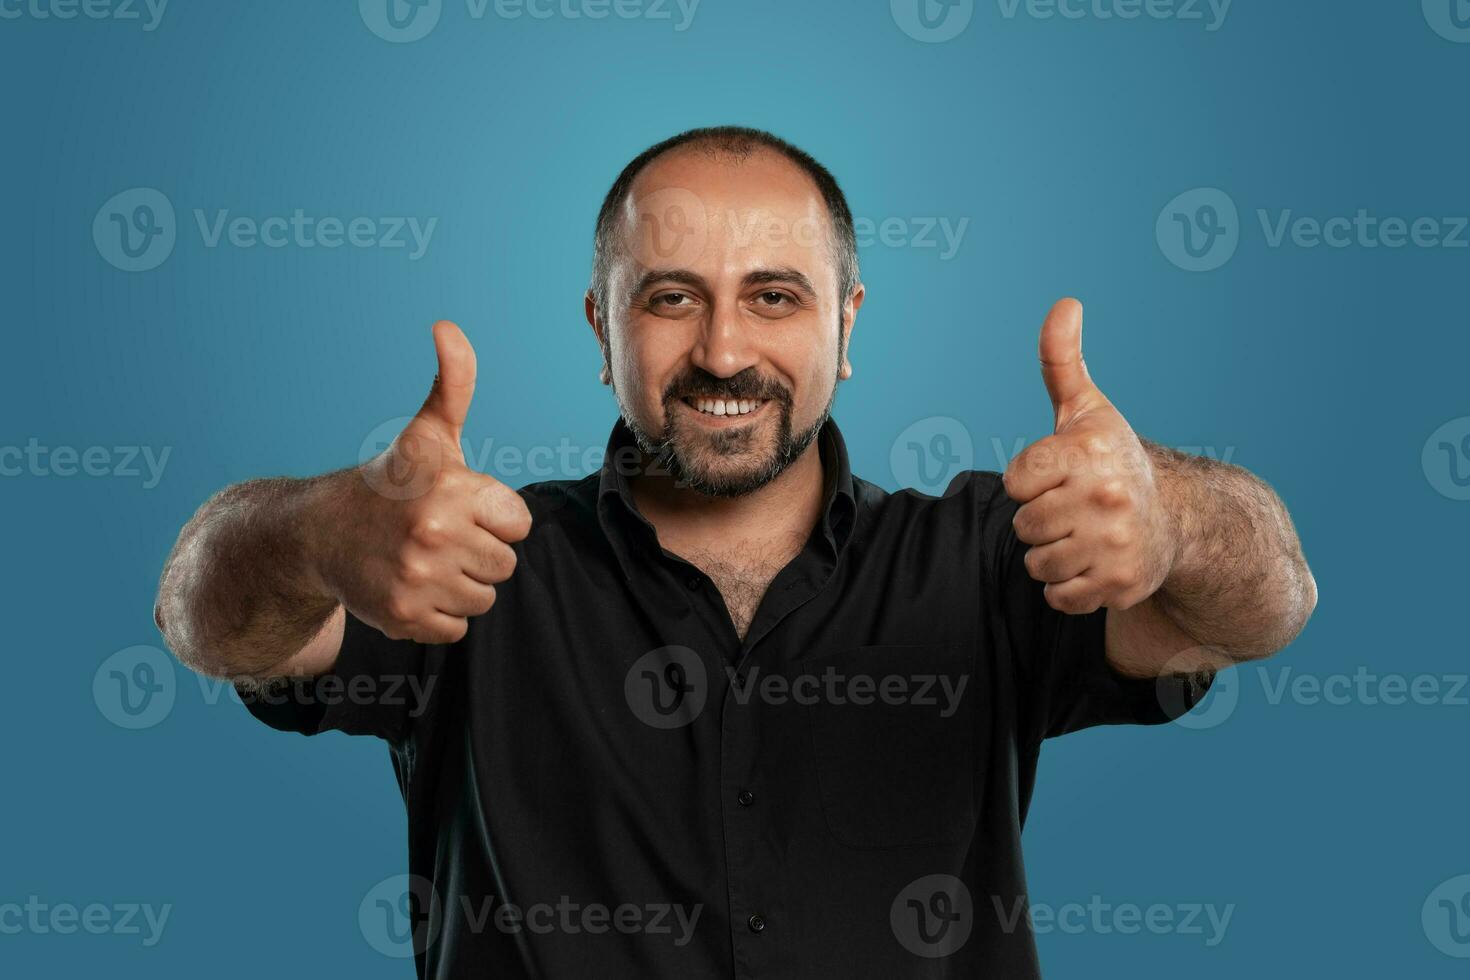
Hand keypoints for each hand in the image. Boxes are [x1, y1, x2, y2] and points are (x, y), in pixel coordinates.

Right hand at [316, 321, 531, 643]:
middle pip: (505, 563)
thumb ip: (454, 383)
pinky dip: (440, 614)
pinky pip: (458, 628)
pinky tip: (412, 586)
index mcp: (452, 489)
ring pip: (484, 597)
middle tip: (438, 535)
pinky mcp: (403, 617)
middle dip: (478, 550)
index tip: (458, 506)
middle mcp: (435, 533)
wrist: (319, 534)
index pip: (519, 522)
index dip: (493, 516)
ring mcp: (418, 578)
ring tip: (425, 560)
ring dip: (461, 584)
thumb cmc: (390, 483)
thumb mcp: (428, 434)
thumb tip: (446, 327)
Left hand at [1002, 299, 1177, 614]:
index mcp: (1090, 452)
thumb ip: (1062, 360)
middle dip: (1042, 520)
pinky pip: (1058, 596)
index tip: (1060, 475)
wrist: (1177, 520)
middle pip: (1024, 525)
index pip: (1016, 480)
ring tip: (1083, 535)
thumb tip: (1065, 304)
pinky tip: (1092, 563)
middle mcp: (1106, 497)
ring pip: (1036, 562)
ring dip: (1052, 555)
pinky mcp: (1120, 585)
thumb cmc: (1113, 461)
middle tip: (1075, 509)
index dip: (1030, 480)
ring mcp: (1115, 544)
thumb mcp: (1086, 409)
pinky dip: (1067, 587)